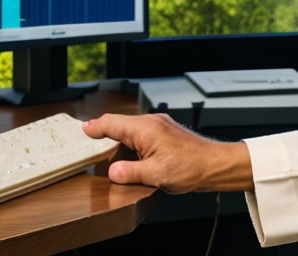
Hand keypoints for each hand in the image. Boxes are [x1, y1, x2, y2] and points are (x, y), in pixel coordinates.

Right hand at [83, 113, 253, 193]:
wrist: (214, 163)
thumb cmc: (190, 166)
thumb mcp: (155, 174)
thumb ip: (129, 173)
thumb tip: (112, 172)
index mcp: (145, 129)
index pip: (113, 123)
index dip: (96, 126)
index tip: (84, 128)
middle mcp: (152, 122)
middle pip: (121, 123)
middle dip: (105, 130)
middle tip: (90, 139)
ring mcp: (161, 125)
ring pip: (132, 127)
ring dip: (118, 136)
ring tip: (106, 148)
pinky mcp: (166, 132)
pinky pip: (142, 132)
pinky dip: (131, 139)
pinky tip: (130, 151)